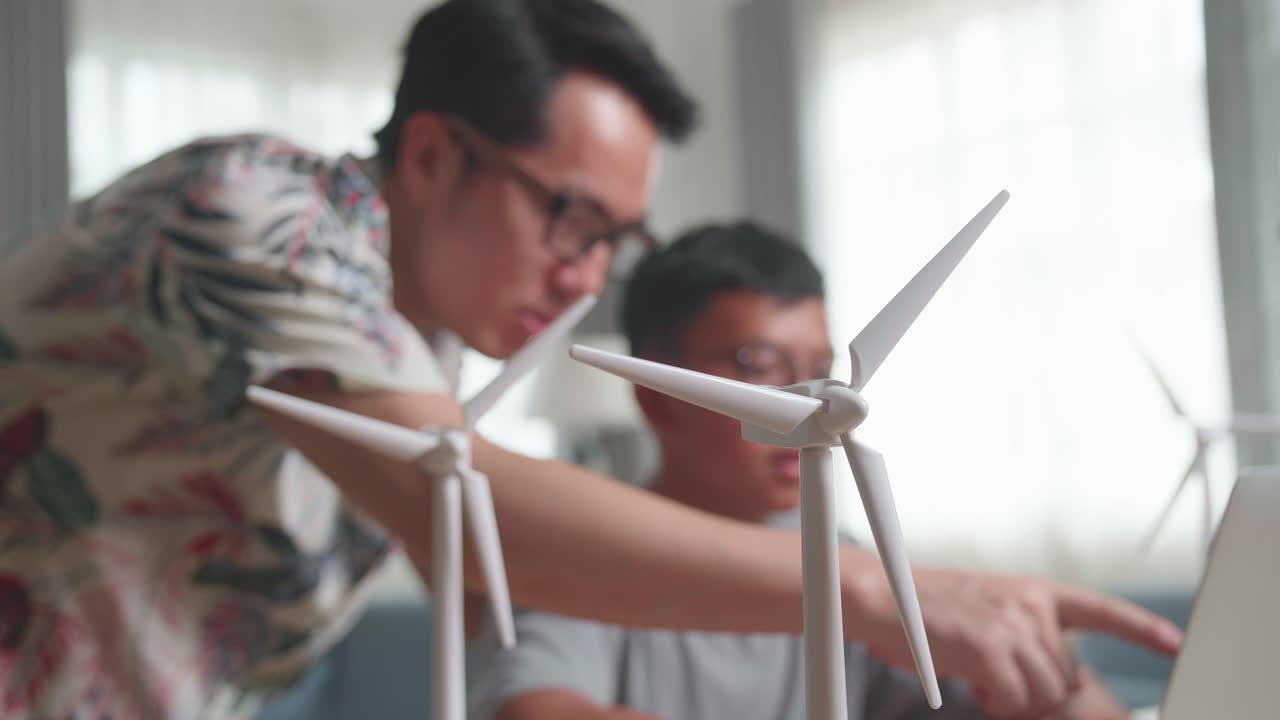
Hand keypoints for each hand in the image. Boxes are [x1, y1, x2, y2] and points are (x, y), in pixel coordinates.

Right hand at [850, 567, 1180, 718]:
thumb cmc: (925, 609)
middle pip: (1065, 676)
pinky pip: (1013, 701)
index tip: (1174, 644)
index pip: (1101, 609)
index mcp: (1034, 590)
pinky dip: (994, 702)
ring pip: (1043, 693)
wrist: (881, 596)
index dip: (1142, 629)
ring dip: (1012, 699)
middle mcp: (1031, 605)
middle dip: (1034, 689)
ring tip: (978, 677)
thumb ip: (1027, 633)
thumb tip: (1062, 677)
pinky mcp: (991, 649)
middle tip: (992, 677)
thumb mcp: (988, 609)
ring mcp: (1013, 625)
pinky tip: (971, 682)